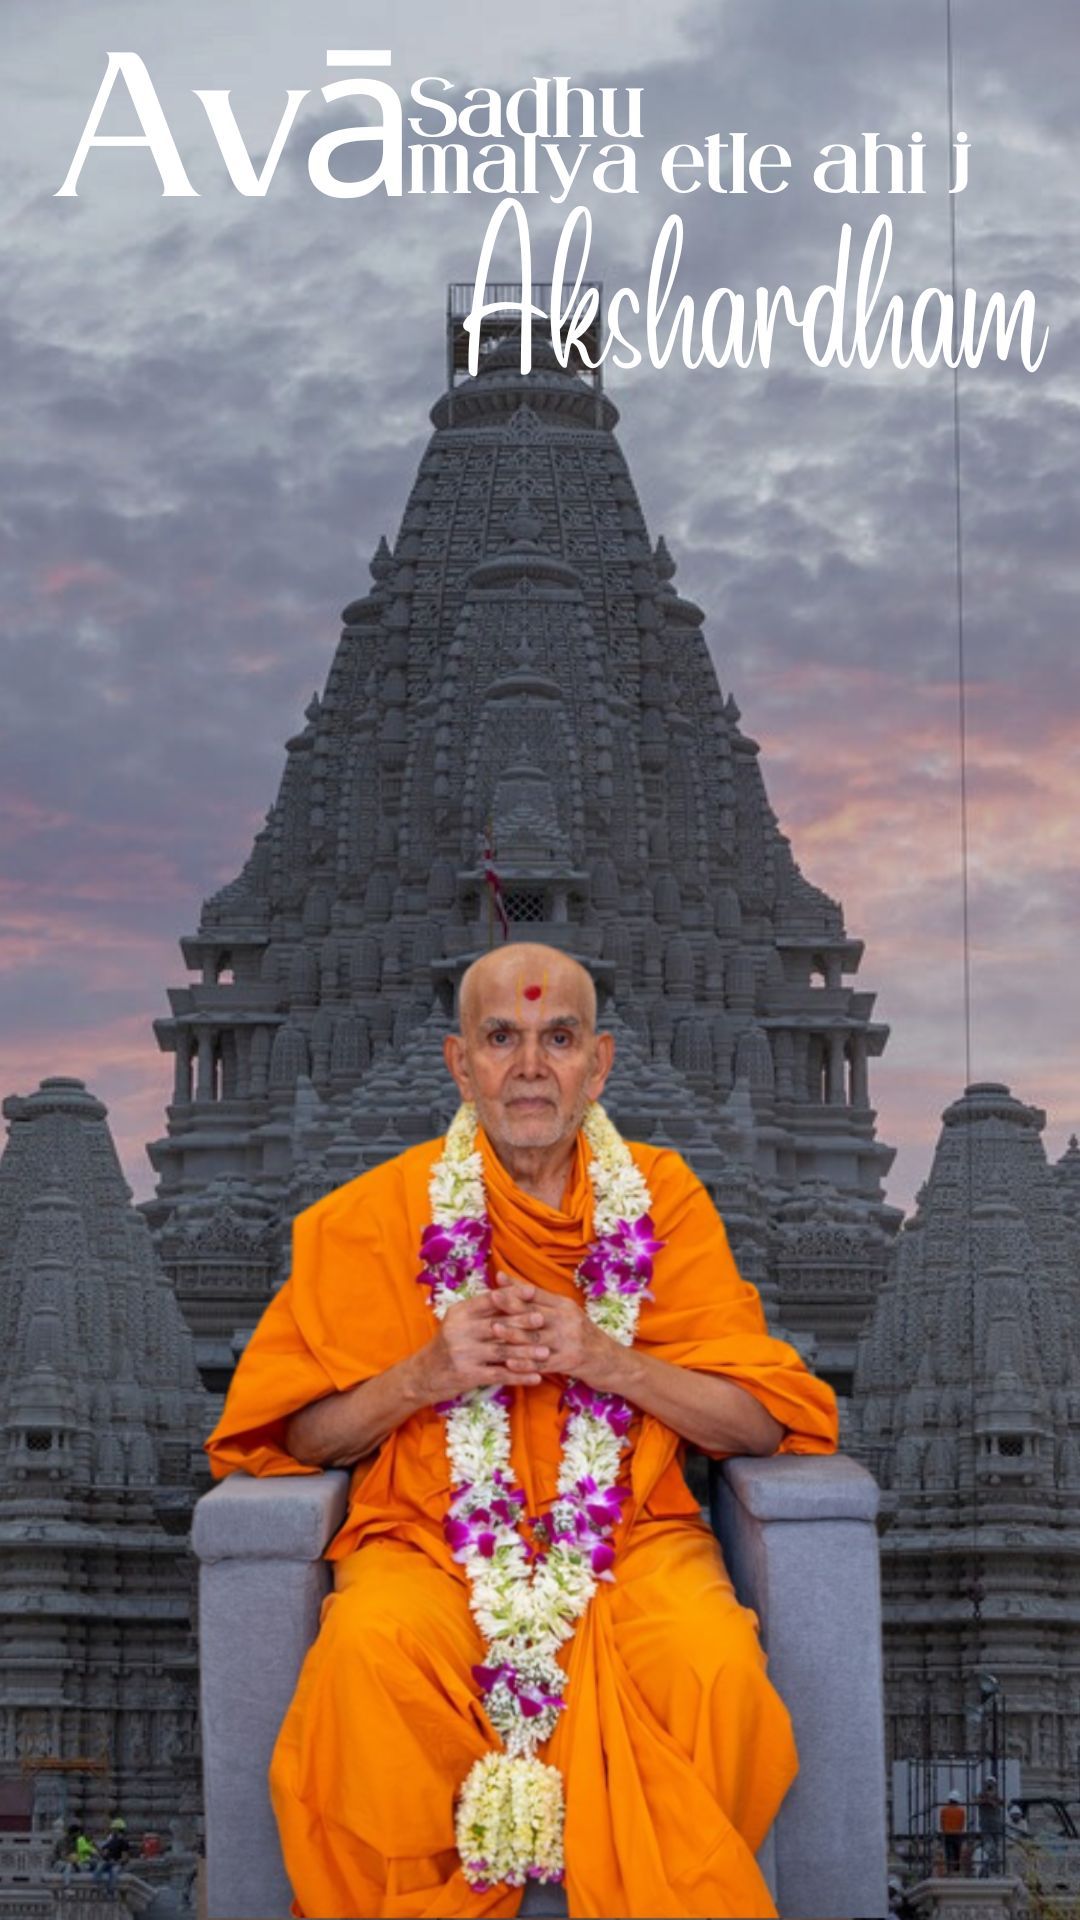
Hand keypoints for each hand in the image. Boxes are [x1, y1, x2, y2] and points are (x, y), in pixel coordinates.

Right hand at [415, 1288, 550, 1401]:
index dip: (512, 1294)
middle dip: (523, 1321)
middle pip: (498, 1324)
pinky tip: (536, 1377)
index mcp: (459, 1313)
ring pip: (502, 1350)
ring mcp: (463, 1354)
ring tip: (546, 1352)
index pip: (489, 1300)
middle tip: (543, 1319)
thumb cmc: (448, 1343)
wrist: (424, 1375)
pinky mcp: (468, 1375)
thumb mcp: (458, 1321)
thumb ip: (481, 1308)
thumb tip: (509, 1288)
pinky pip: (500, 1374)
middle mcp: (459, 1331)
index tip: (532, 1291)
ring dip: (527, 1352)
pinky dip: (520, 1376)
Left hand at [490, 1270, 622, 1390]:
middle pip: (536, 1311)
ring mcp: (568, 1341)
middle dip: (512, 1306)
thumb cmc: (582, 1335)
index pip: (538, 1294)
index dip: (517, 1288)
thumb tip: (516, 1285)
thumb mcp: (567, 1314)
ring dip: (514, 1333)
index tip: (496, 1283)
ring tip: (494, 1329)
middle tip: (490, 1302)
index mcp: (565, 1305)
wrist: (612, 1361)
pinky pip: (542, 1362)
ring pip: (537, 1336)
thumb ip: (542, 1302)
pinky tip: (509, 1363)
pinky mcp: (569, 1362)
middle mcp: (568, 1320)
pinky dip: (525, 1363)